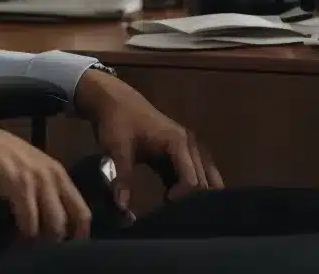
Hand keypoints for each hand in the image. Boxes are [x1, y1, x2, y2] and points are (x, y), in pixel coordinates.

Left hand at [74, 70, 223, 209]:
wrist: (114, 101)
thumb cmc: (117, 122)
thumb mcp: (117, 148)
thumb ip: (122, 177)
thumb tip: (122, 206)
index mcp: (178, 143)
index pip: (193, 179)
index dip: (183, 197)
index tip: (166, 208)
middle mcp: (189, 145)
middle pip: (203, 180)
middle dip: (194, 199)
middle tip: (180, 218)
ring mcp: (187, 148)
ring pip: (204, 176)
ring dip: (197, 194)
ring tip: (185, 214)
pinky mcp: (180, 153)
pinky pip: (193, 173)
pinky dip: (189, 188)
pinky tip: (179, 205)